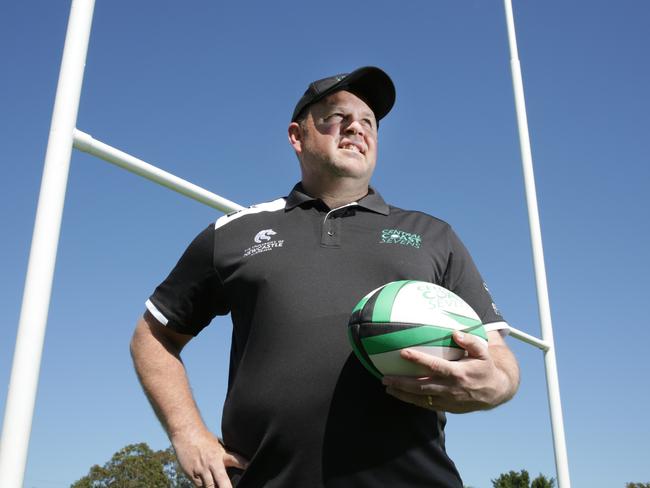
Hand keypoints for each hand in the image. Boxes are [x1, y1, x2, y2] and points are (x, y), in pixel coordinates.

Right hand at [171, 429, 248, 487]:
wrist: (186, 433)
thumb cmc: (203, 438)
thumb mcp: (217, 445)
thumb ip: (224, 456)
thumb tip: (231, 465)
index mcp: (222, 454)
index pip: (236, 460)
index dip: (244, 464)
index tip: (250, 467)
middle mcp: (213, 463)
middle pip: (223, 481)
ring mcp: (202, 470)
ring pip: (210, 487)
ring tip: (217, 486)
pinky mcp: (193, 475)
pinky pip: (200, 486)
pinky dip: (204, 487)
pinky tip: (206, 485)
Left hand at [382, 331, 511, 412]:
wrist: (496, 392)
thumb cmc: (485, 367)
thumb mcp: (483, 352)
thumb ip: (470, 341)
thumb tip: (455, 332)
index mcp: (459, 373)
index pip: (435, 367)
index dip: (418, 360)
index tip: (403, 353)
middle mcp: (452, 389)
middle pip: (422, 387)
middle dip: (402, 383)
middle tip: (384, 378)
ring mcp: (448, 400)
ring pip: (421, 399)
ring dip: (403, 394)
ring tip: (387, 387)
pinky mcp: (448, 408)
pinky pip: (426, 405)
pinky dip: (412, 400)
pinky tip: (400, 394)